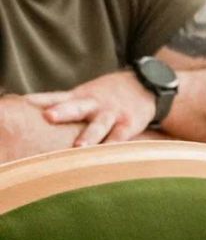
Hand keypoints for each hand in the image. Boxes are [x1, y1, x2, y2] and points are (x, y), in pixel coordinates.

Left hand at [24, 70, 156, 146]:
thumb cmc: (108, 93)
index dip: (40, 101)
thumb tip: (25, 106)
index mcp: (80, 96)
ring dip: (90, 135)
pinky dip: (114, 146)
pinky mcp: (128, 123)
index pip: (56, 97)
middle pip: (76, 107)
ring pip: (100, 125)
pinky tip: (109, 155)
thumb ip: (59, 101)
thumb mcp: (84, 92)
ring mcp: (112, 114)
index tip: (24, 103)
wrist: (147, 84)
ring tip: (80, 147)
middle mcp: (94, 104)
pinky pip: (121, 136)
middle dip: (63, 112)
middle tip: (49, 116)